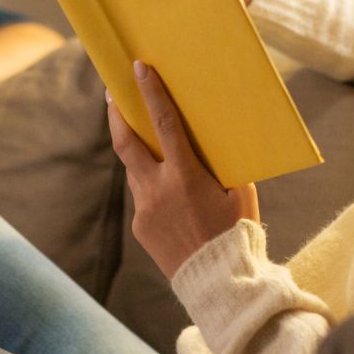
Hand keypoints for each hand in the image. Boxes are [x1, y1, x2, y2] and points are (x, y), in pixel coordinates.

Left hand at [107, 59, 259, 278]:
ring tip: (145, 138)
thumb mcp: (240, 194)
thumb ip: (224, 164)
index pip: (164, 125)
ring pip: (135, 171)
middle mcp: (157, 190)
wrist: (219, 284)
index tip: (139, 69)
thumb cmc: (237, 234)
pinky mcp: (140, 227)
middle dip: (117, 115)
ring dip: (138, 154)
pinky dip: (151, 186)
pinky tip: (167, 190)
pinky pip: (143, 197)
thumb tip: (215, 138)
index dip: (151, 94)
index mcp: (185, 177)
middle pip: (126, 143)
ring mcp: (144, 210)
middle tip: (112, 93)